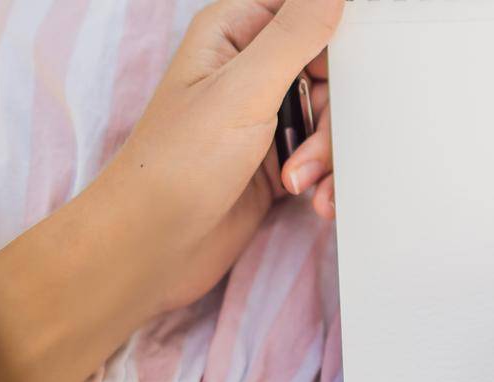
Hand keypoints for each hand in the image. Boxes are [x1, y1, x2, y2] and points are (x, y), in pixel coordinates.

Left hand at [105, 0, 341, 309]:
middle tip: (310, 144)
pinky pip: (327, 153)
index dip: (333, 40)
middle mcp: (251, 67)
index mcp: (234, 32)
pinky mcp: (280, 154)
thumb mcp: (243, 90)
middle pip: (331, 70)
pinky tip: (312, 197)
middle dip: (333, 115)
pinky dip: (326, 176)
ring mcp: (266, 112)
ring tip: (299, 180)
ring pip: (334, 115)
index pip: (306, 12)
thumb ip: (293, 35)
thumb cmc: (177, 165)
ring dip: (327, 154)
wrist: (155, 246)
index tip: (338, 75)